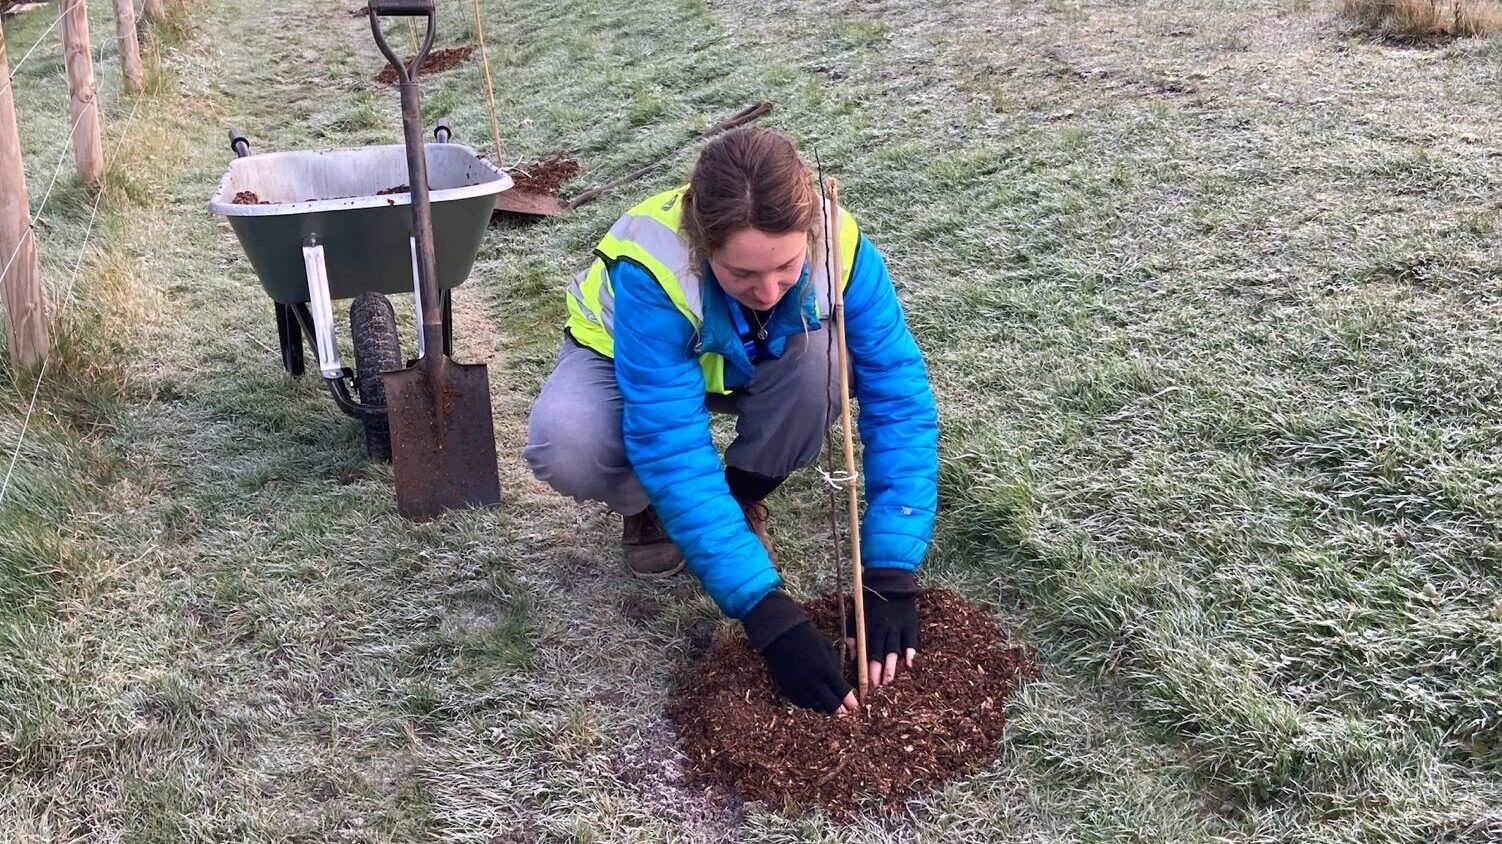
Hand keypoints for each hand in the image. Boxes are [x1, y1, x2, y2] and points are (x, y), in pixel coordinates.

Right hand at [763, 622, 858, 714]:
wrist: (781, 634)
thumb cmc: (808, 638)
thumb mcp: (827, 648)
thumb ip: (835, 667)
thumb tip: (841, 686)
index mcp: (825, 668)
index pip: (842, 691)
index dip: (850, 701)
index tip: (853, 706)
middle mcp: (812, 680)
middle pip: (830, 704)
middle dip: (839, 708)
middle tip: (843, 710)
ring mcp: (799, 685)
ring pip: (815, 706)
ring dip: (824, 707)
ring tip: (829, 705)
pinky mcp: (787, 687)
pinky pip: (801, 703)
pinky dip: (810, 703)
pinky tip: (814, 699)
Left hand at [845, 568, 918, 687]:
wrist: (890, 583)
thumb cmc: (870, 602)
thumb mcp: (856, 615)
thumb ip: (852, 635)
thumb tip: (852, 656)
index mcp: (869, 629)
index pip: (866, 652)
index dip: (865, 668)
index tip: (864, 683)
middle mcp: (882, 631)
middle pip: (878, 654)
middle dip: (876, 671)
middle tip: (876, 687)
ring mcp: (897, 628)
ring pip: (893, 650)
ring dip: (890, 666)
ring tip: (889, 681)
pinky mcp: (910, 625)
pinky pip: (910, 641)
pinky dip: (910, 652)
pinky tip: (909, 664)